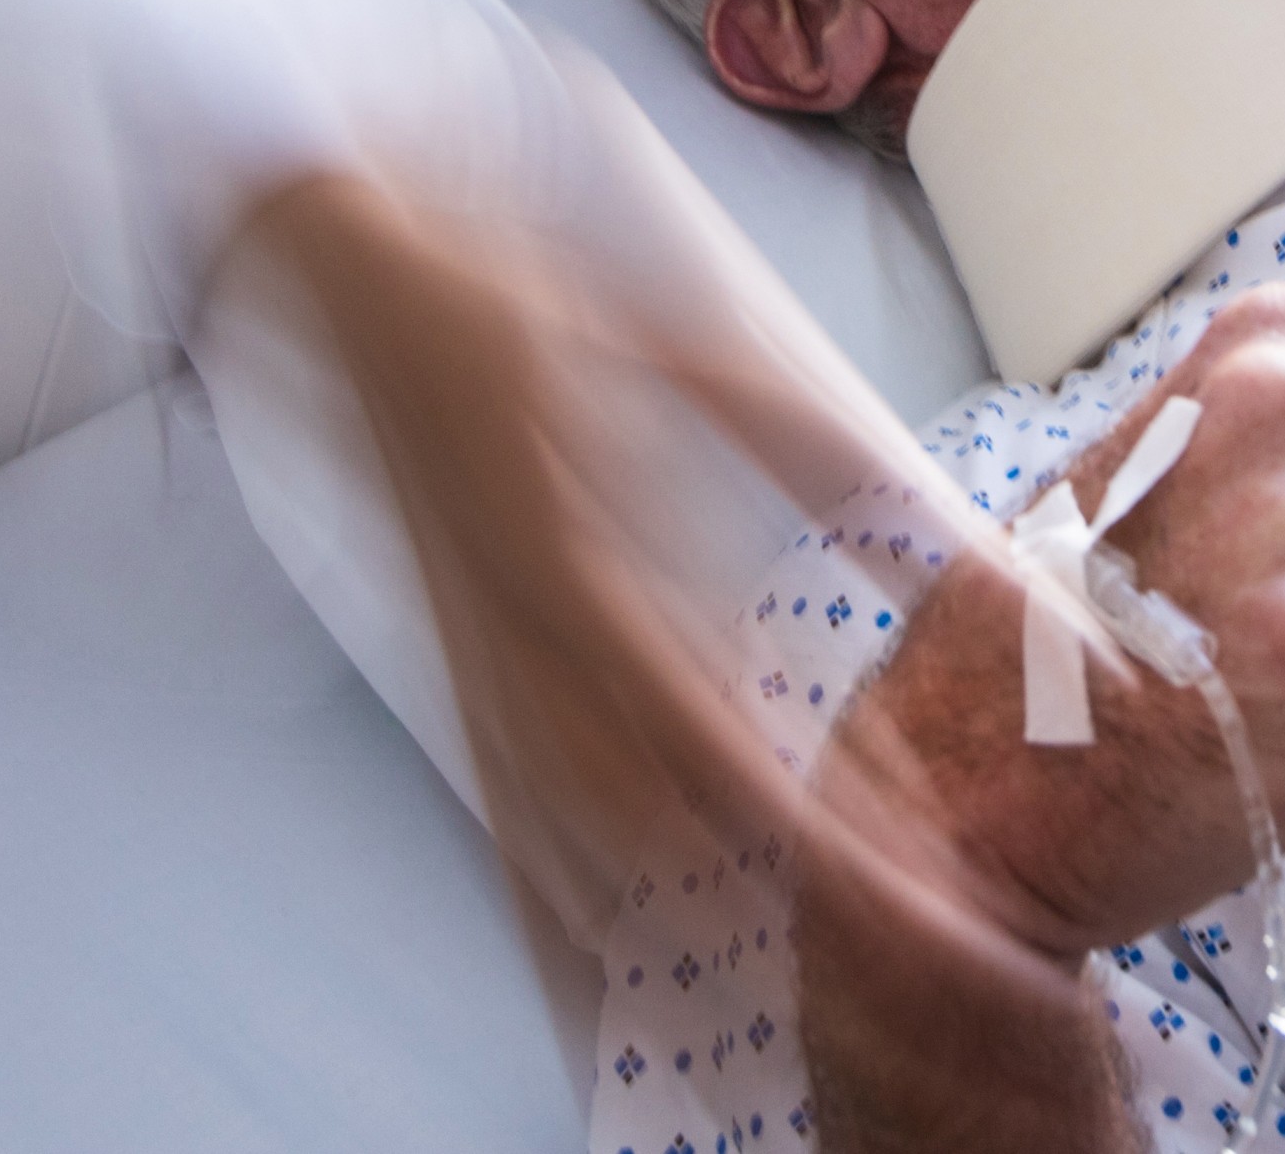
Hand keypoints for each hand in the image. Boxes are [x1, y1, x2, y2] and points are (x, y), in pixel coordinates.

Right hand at [221, 169, 955, 950]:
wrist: (340, 274)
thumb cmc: (513, 291)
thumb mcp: (676, 334)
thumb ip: (796, 431)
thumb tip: (920, 498)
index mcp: (578, 574)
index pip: (727, 754)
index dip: (838, 849)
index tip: (944, 914)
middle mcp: (519, 658)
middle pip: (674, 844)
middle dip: (808, 925)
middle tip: (934, 978)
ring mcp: (477, 684)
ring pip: (590, 870)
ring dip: (702, 943)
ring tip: (818, 1011)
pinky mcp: (457, 687)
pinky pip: (513, 842)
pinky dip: (570, 936)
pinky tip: (614, 1003)